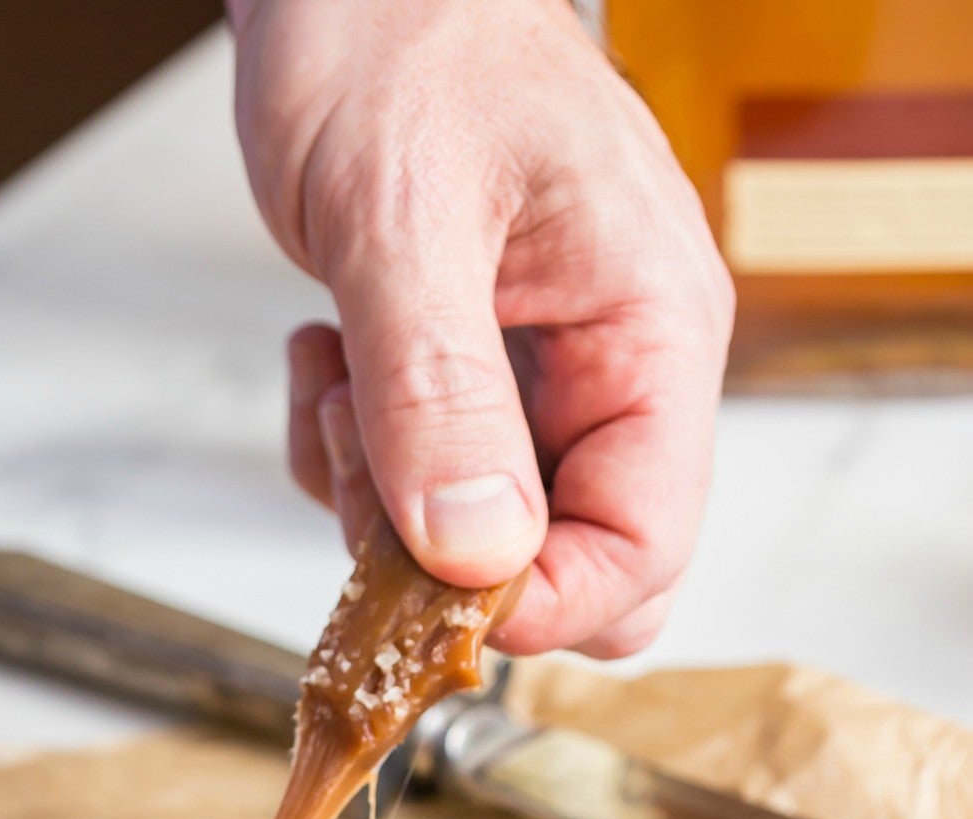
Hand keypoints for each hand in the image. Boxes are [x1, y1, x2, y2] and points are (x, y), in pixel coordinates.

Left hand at [231, 0, 733, 656]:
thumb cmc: (398, 40)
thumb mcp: (405, 217)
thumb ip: (440, 393)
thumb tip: (478, 555)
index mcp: (648, 332)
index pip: (644, 546)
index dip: (543, 604)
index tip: (432, 598)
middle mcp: (608, 372)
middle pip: (574, 567)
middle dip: (453, 566)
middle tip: (371, 474)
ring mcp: (536, 383)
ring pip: (475, 543)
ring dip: (378, 500)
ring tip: (343, 373)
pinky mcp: (461, 386)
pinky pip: (409, 493)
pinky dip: (347, 456)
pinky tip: (330, 355)